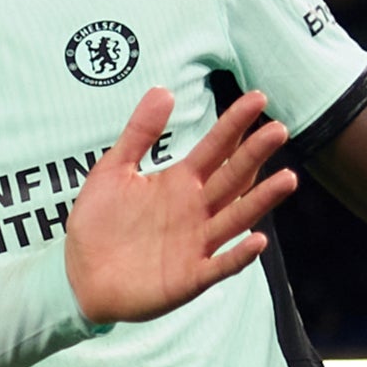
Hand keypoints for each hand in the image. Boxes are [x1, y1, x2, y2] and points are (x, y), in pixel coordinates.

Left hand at [60, 89, 296, 323]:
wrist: (77, 275)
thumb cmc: (98, 222)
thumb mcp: (113, 171)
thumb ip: (139, 134)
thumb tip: (163, 90)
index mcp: (180, 182)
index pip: (215, 148)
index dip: (234, 124)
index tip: (257, 98)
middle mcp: (196, 209)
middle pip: (232, 177)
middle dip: (254, 154)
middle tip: (278, 129)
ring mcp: (197, 243)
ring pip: (236, 218)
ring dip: (261, 200)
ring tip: (288, 178)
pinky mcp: (190, 277)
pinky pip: (220, 266)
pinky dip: (238, 256)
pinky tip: (257, 241)